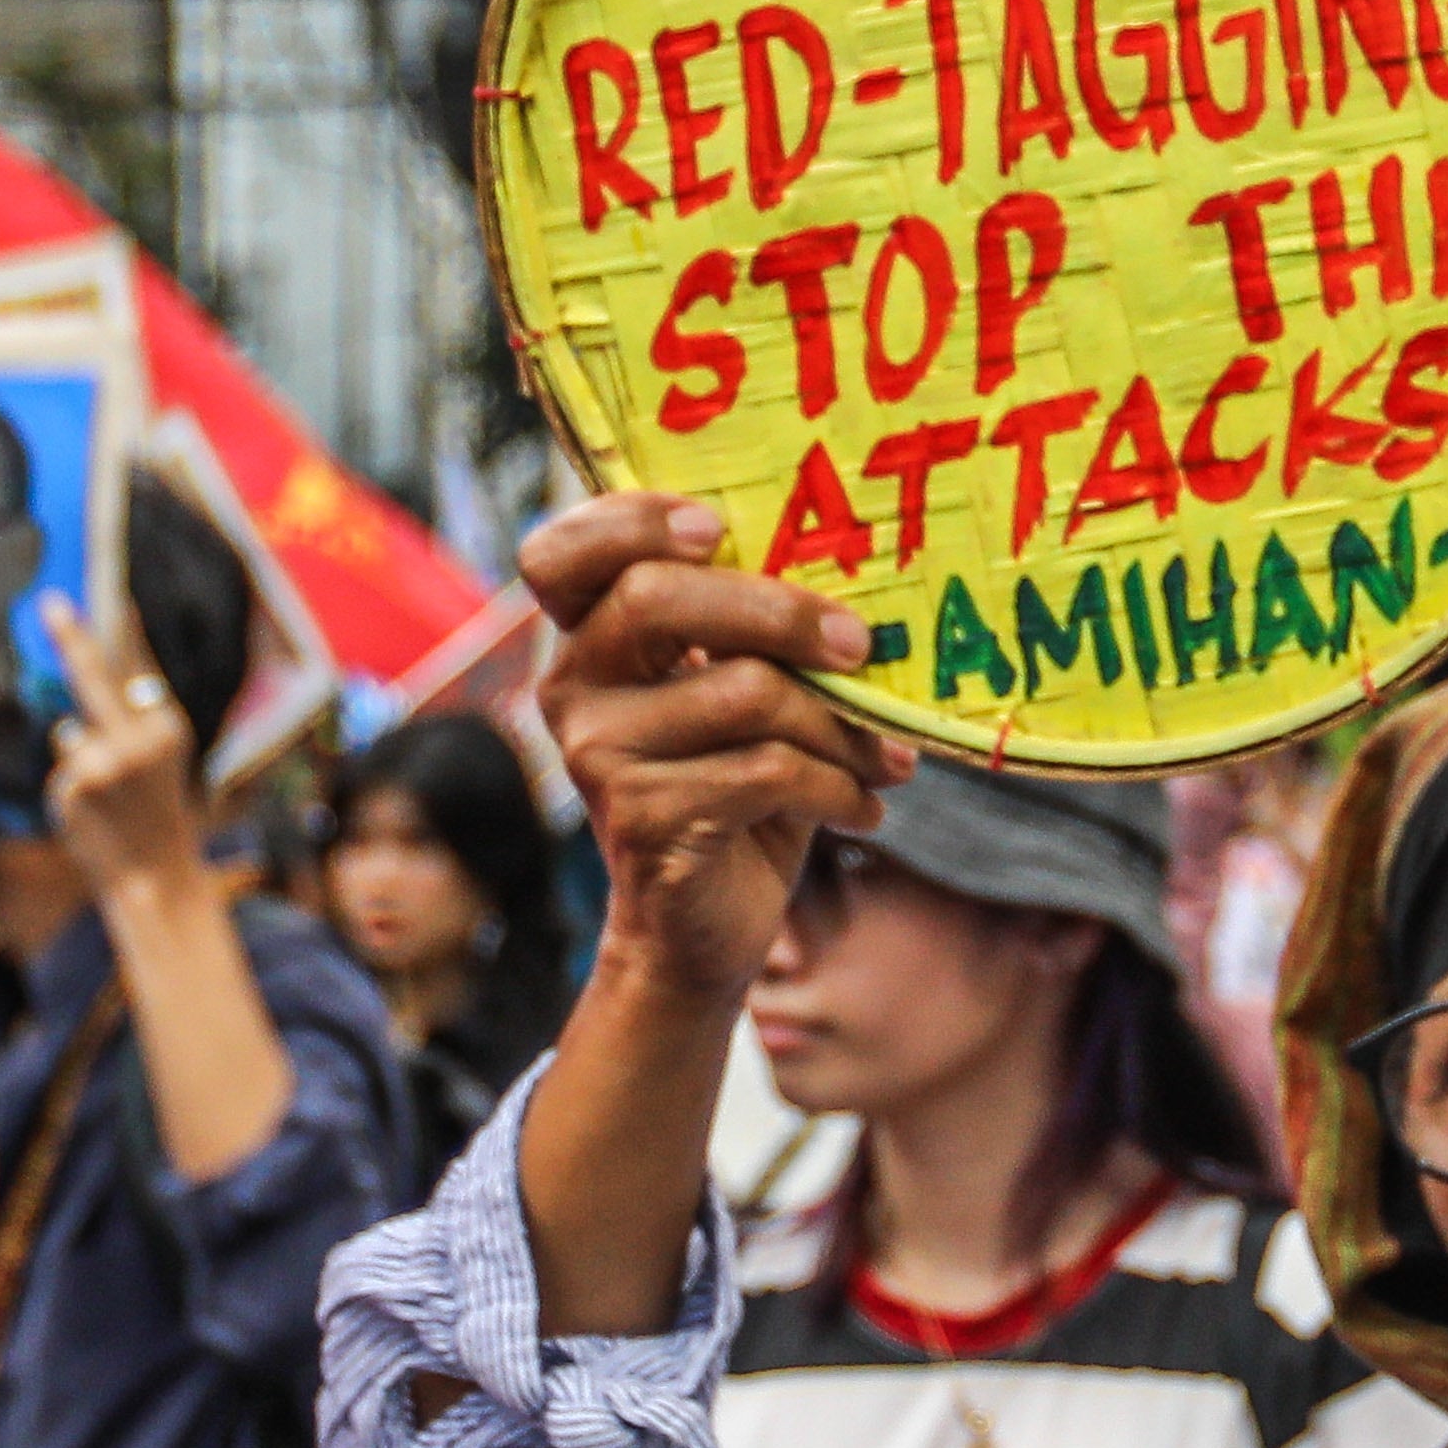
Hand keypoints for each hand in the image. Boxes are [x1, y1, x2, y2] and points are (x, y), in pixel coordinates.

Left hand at [39, 596, 206, 906]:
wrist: (154, 871)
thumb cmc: (153, 815)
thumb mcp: (154, 766)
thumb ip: (122, 733)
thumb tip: (67, 718)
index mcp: (169, 727)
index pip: (143, 668)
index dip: (127, 632)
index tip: (116, 596)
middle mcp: (142, 737)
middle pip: (97, 676)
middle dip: (74, 637)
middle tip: (50, 601)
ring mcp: (108, 758)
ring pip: (72, 735)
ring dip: (81, 759)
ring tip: (108, 796)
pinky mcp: (78, 781)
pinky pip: (63, 765)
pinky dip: (71, 784)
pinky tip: (93, 809)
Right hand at [523, 493, 909, 1010]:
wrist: (705, 926)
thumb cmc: (741, 788)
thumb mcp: (749, 697)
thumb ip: (763, 636)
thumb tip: (866, 595)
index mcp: (594, 638)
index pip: (563, 553)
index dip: (626, 521)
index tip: (712, 525)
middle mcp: (575, 687)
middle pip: (658, 600)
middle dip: (780, 612)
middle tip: (860, 645)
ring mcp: (599, 754)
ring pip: (744, 693)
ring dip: (841, 728)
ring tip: (883, 757)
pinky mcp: (644, 818)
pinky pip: (768, 770)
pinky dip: (838, 787)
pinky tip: (863, 807)